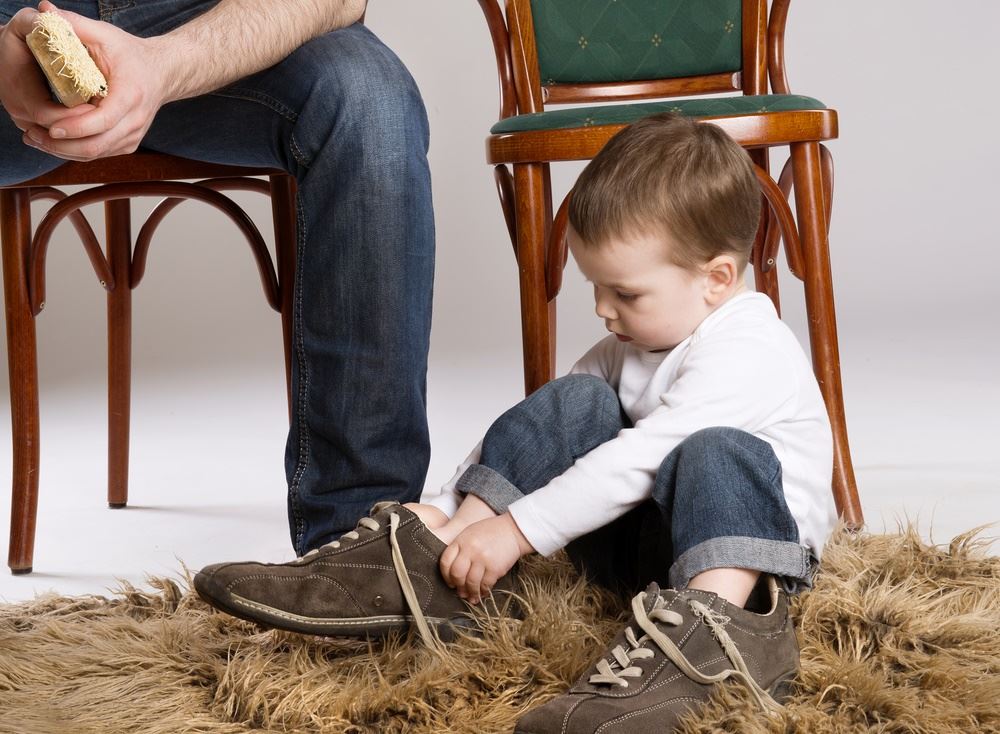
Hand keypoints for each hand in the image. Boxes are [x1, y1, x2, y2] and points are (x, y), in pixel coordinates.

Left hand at [3, 1, 174, 161]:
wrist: (162, 73)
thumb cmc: (131, 54)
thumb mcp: (106, 35)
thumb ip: (76, 25)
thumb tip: (46, 11)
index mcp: (131, 96)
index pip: (103, 121)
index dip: (76, 128)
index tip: (51, 127)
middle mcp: (135, 121)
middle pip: (97, 145)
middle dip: (62, 145)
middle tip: (33, 135)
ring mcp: (133, 136)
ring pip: (96, 154)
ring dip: (64, 151)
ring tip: (36, 139)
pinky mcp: (127, 143)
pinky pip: (99, 154)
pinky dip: (74, 151)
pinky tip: (53, 143)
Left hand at [439, 513, 534, 604]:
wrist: (514, 530)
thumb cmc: (491, 532)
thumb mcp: (470, 533)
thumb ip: (460, 548)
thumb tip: (453, 573)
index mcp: (461, 540)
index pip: (445, 561)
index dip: (446, 576)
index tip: (450, 582)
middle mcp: (470, 549)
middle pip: (456, 574)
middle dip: (458, 586)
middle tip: (460, 592)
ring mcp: (483, 559)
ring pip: (470, 582)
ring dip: (470, 592)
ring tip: (471, 596)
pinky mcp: (495, 568)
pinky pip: (485, 585)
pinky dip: (483, 591)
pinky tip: (482, 593)